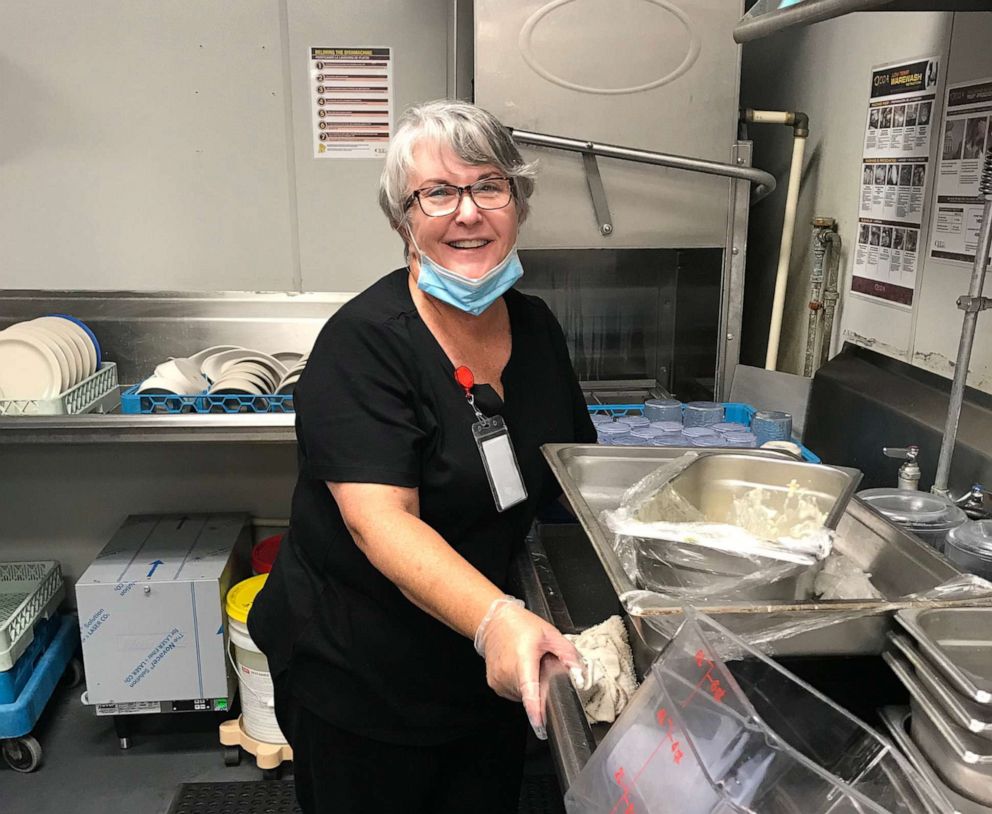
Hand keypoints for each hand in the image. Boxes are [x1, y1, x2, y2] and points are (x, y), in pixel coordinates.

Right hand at [475, 597, 582, 739]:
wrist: (493, 621)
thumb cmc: (519, 626)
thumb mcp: (550, 633)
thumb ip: (568, 653)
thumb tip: (580, 674)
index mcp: (523, 659)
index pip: (529, 689)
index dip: (535, 709)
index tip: (540, 725)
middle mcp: (508, 672)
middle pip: (531, 694)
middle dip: (542, 687)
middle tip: (542, 666)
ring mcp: (499, 681)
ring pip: (522, 696)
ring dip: (531, 687)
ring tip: (528, 665)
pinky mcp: (494, 685)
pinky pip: (513, 693)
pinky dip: (520, 686)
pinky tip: (519, 669)